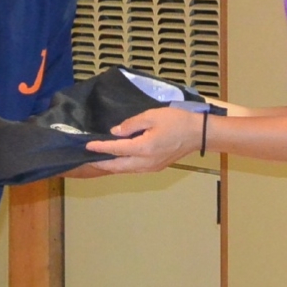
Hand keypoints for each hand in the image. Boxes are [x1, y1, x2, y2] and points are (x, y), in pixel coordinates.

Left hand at [82, 106, 201, 173]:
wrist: (198, 134)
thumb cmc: (177, 121)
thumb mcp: (152, 116)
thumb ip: (132, 124)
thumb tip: (115, 132)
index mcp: (143, 148)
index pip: (116, 149)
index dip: (101, 147)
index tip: (88, 145)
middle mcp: (145, 162)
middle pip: (118, 166)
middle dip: (102, 163)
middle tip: (89, 159)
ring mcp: (151, 167)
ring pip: (127, 170)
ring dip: (113, 167)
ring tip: (100, 161)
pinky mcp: (157, 167)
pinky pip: (135, 170)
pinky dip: (124, 167)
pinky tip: (119, 161)